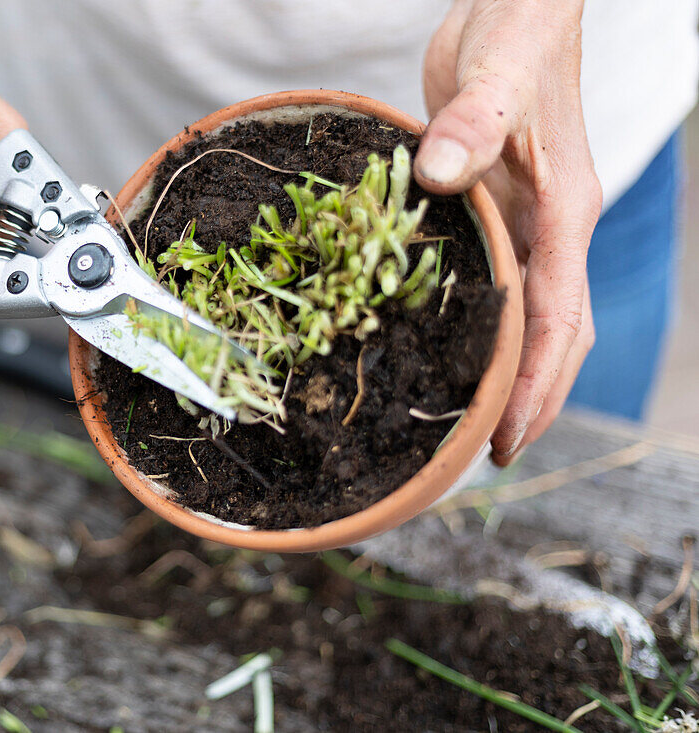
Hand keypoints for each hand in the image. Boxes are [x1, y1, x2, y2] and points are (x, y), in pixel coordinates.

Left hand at [416, 0, 601, 463]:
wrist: (518, 10)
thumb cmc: (514, 34)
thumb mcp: (493, 72)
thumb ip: (470, 121)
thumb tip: (440, 173)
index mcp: (564, 210)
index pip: (559, 315)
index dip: (537, 381)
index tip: (510, 437)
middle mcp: (555, 227)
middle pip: (559, 333)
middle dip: (533, 397)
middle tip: (494, 453)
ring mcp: (533, 222)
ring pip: (537, 315)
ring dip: (516, 371)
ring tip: (479, 423)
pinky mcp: (503, 210)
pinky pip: (506, 284)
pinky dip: (490, 326)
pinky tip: (455, 345)